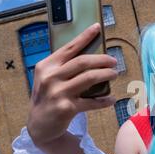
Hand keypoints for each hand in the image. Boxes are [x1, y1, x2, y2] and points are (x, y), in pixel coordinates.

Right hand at [27, 23, 117, 146]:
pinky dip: (104, 101)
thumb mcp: (48, 78)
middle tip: (114, 61)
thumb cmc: (48, 97)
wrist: (39, 126)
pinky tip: (111, 99)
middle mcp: (50, 77)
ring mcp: (58, 93)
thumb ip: (63, 66)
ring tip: (115, 74)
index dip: (85, 36)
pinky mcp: (66, 108)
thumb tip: (90, 55)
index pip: (69, 47)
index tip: (97, 27)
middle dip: (102, 59)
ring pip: (89, 78)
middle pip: (83, 62)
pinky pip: (91, 102)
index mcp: (46, 66)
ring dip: (106, 75)